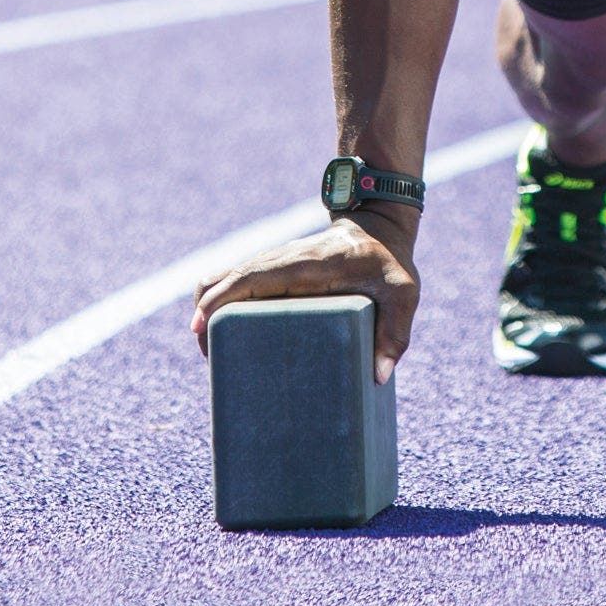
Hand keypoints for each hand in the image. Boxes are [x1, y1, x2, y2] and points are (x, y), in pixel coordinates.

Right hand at [190, 212, 419, 382]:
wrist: (380, 230)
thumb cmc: (389, 263)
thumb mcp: (403, 293)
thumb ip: (396, 332)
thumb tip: (379, 376)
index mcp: (301, 265)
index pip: (248, 276)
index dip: (219, 300)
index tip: (202, 329)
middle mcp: (279, 261)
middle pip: (222, 280)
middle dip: (206, 316)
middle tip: (211, 358)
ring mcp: (273, 264)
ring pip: (222, 279)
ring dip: (209, 311)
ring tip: (216, 352)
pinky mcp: (273, 272)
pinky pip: (235, 283)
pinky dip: (220, 304)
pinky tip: (228, 336)